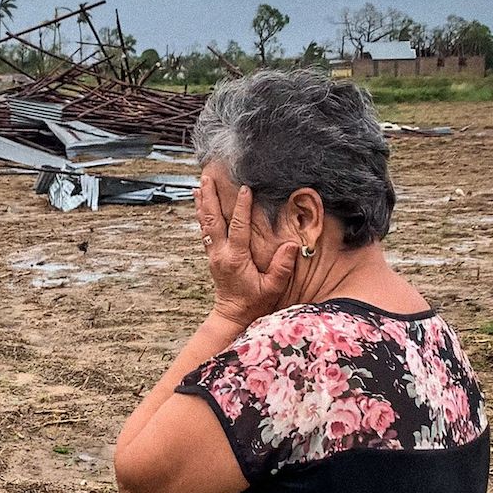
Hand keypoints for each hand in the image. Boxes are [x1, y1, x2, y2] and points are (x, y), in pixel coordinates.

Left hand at [196, 177, 298, 326]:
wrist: (232, 314)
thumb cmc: (255, 302)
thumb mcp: (272, 288)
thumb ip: (282, 267)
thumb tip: (292, 246)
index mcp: (235, 258)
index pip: (238, 227)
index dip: (242, 207)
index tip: (245, 189)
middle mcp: (220, 253)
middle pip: (212, 220)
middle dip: (210, 197)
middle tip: (207, 177)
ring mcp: (213, 253)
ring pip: (205, 223)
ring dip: (203, 203)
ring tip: (200, 184)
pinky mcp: (212, 255)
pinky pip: (205, 230)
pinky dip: (202, 215)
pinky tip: (201, 203)